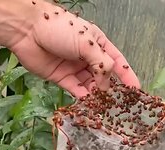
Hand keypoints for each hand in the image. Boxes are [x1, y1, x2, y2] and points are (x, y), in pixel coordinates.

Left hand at [9, 1, 139, 97]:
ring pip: (90, 84)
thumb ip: (101, 64)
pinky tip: (89, 102)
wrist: (28, 31)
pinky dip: (82, 96)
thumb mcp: (87, 43)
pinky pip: (75, 89)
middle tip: (116, 101)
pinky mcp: (61, 77)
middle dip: (110, 87)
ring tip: (102, 104)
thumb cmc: (60, 30)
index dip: (127, 75)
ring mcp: (74, 67)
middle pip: (103, 74)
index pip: (116, 61)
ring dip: (96, 93)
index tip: (136, 89)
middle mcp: (87, 56)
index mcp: (97, 43)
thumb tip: (106, 84)